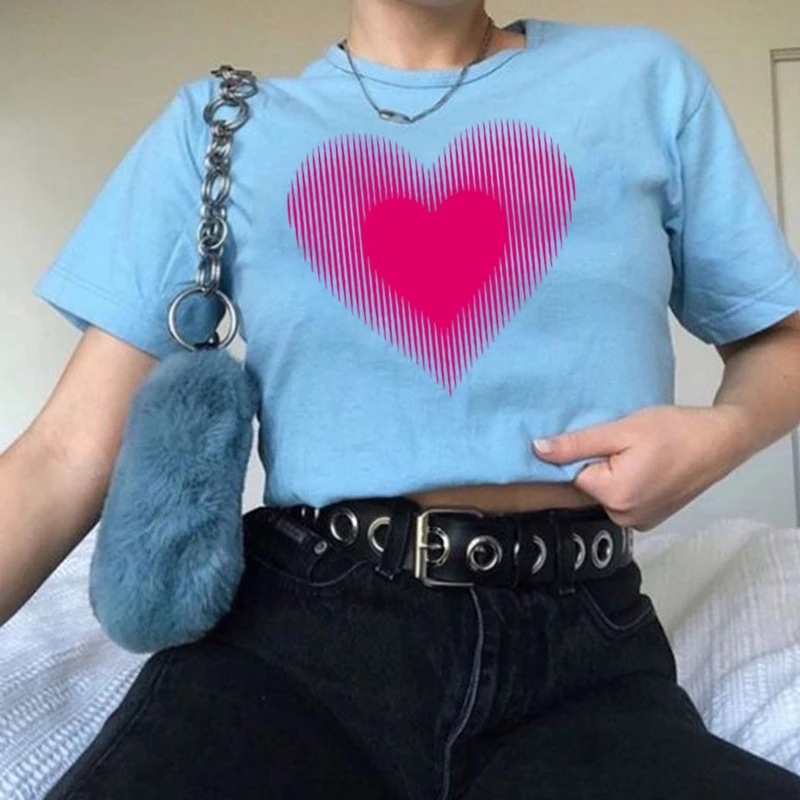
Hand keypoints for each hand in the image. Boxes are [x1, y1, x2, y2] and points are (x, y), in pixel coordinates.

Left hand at [531, 404, 744, 530]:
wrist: (723, 440)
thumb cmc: (673, 430)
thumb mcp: (620, 430)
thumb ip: (576, 444)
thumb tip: (536, 450)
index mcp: (614, 497)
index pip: (573, 474)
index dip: (582, 452)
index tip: (603, 437)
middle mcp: (623, 518)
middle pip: (588, 486)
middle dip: (598, 464)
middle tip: (623, 442)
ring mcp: (638, 523)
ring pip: (605, 493)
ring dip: (612, 473)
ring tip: (636, 452)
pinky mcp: (650, 519)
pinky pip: (623, 499)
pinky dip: (627, 482)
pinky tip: (645, 466)